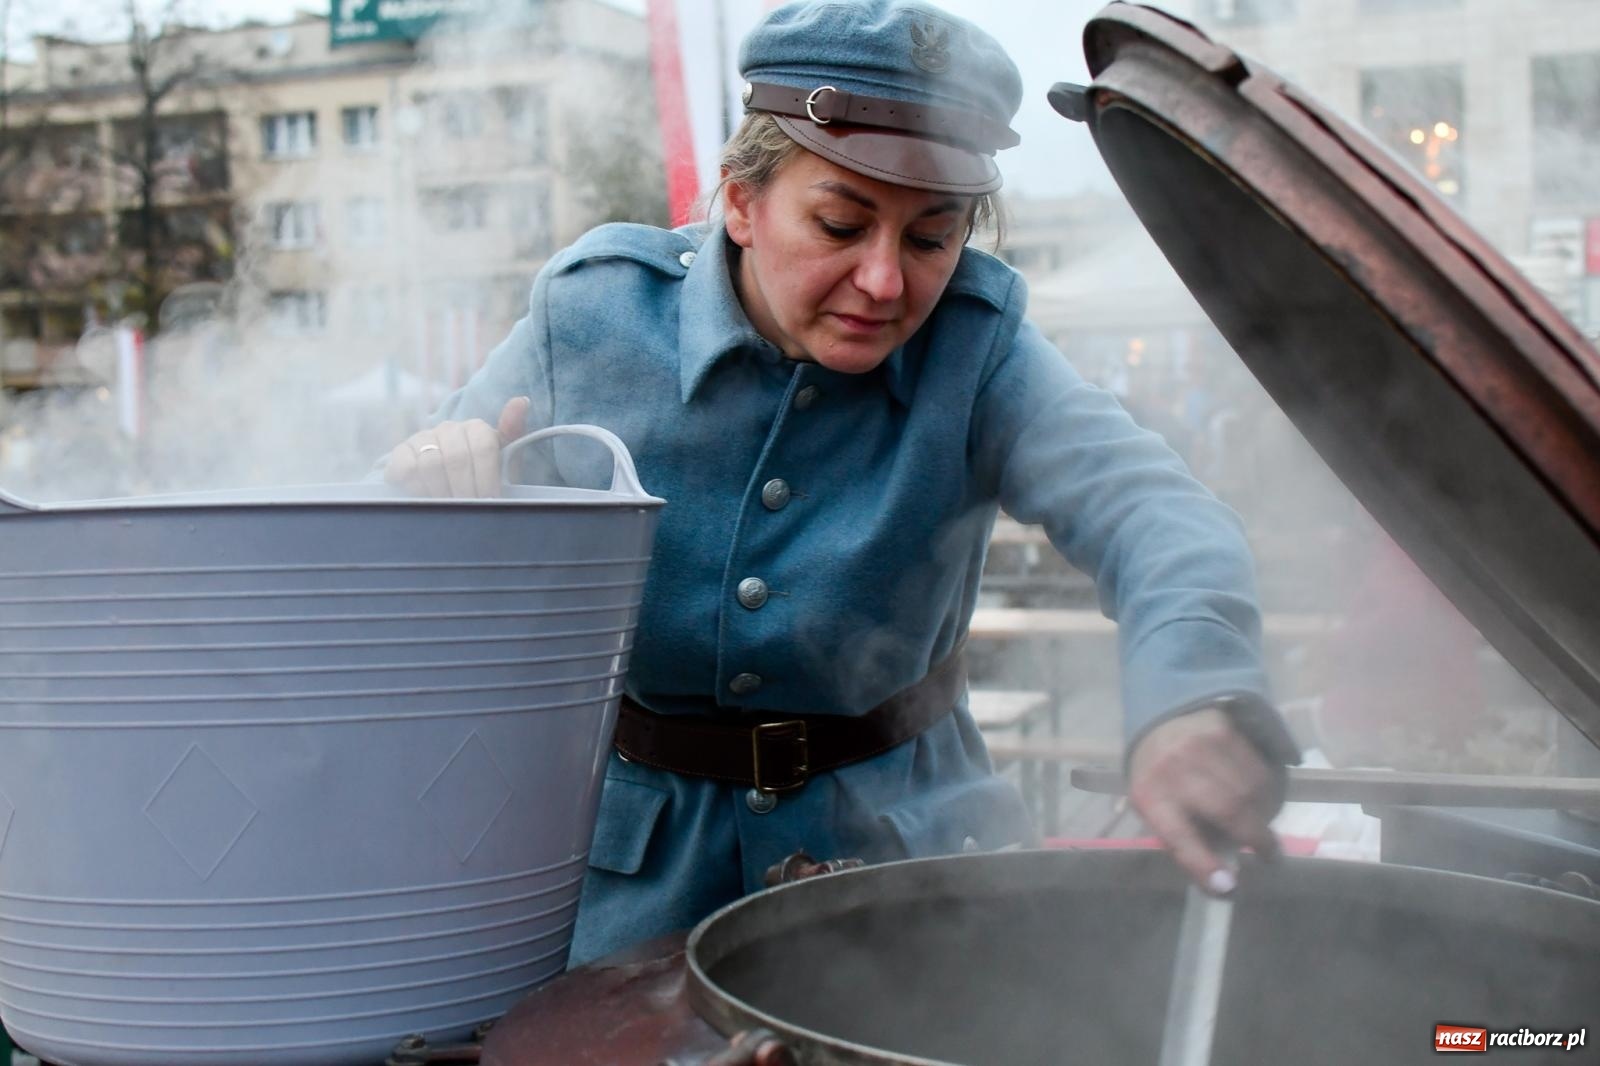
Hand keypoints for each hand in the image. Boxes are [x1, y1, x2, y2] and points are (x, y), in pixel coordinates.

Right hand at [384, 397, 529, 497]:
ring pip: (431, 464)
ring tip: (449, 506)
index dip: (487, 478)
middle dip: (465, 490)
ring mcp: (422, 438)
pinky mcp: (400, 453)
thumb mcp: (504, 464)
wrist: (448, 492)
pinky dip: (417, 488)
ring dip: (442, 492)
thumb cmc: (481, 480)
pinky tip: (427, 497)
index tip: (489, 499)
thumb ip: (513, 434)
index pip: (483, 447)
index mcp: (477, 429)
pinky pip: (406, 468)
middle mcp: (449, 428)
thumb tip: (521, 401)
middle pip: (457, 457)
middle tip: (468, 508)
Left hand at [1127, 706, 1285, 894]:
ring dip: (1264, 814)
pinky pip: (1259, 768)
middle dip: (1256, 839)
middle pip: (1227, 809)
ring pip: (1251, 790)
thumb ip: (1186, 841)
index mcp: (1150, 796)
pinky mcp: (1224, 728)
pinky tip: (1260, 797)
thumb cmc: (1159, 781)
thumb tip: (1224, 880)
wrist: (1158, 726)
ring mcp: (1200, 745)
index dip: (1203, 864)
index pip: (1178, 836)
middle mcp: (1174, 768)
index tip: (1227, 886)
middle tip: (1270, 856)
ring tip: (1262, 824)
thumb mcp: (1157, 813)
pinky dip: (1266, 789)